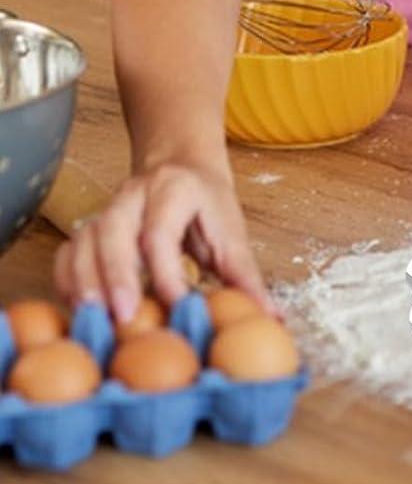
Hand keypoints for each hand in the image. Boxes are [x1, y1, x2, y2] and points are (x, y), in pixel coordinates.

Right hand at [52, 161, 271, 323]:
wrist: (182, 163)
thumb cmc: (208, 204)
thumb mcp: (232, 232)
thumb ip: (245, 275)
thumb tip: (271, 317)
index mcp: (176, 189)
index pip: (162, 231)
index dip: (165, 271)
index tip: (175, 306)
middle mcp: (136, 194)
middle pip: (114, 231)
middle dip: (117, 276)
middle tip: (122, 317)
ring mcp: (108, 208)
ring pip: (84, 240)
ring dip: (86, 283)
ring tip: (96, 320)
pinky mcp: (90, 225)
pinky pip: (68, 251)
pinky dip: (68, 280)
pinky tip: (79, 308)